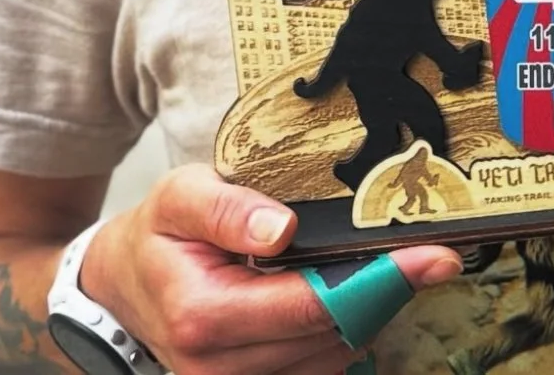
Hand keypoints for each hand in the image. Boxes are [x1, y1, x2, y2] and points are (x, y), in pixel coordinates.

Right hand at [80, 163, 461, 373]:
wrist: (119, 288)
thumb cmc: (157, 236)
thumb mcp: (180, 196)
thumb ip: (228, 208)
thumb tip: (283, 227)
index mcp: (206, 317)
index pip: (313, 306)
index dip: (380, 281)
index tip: (434, 257)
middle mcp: (219, 369)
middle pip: (332, 336)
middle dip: (384, 294)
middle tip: (427, 253)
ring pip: (331, 358)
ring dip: (364, 315)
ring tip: (383, 269)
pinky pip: (315, 369)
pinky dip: (340, 334)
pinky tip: (346, 296)